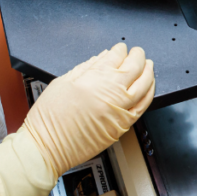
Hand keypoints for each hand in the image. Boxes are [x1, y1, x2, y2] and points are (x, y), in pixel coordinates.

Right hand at [0, 44, 154, 195]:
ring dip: (149, 73)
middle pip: (135, 68)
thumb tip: (102, 58)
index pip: (116, 57)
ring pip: (144, 86)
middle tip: (138, 53)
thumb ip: (86, 67)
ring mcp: (119, 111)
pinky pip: (142, 107)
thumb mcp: (63, 82)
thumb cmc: (49, 117)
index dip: (121, 50)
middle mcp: (111, 93)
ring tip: (148, 67)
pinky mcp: (122, 127)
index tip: (121, 48)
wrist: (47, 147)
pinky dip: (148, 95)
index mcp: (95, 78)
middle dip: (138, 57)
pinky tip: (148, 89)